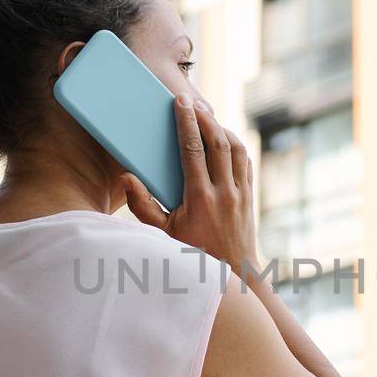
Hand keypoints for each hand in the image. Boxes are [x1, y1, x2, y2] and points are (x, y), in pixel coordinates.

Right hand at [123, 95, 260, 276]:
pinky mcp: (249, 195)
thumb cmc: (192, 254)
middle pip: (217, 142)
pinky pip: (245, 161)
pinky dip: (234, 145)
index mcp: (200, 198)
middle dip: (204, 118)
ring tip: (207, 117)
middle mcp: (224, 192)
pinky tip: (223, 139)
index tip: (180, 103)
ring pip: (235, 148)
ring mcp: (240, 192)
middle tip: (192, 102)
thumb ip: (142, 206)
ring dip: (221, 128)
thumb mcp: (162, 234)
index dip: (186, 123)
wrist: (232, 273)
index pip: (193, 149)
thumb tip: (127, 178)